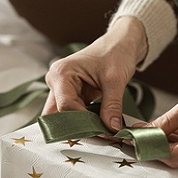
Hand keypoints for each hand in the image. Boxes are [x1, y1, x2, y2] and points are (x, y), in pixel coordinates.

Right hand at [42, 17, 147, 131]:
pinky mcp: (71, 95)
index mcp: (61, 74)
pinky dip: (85, 121)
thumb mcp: (115, 80)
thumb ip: (112, 106)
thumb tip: (111, 129)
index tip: (102, 130)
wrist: (120, 44)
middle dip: (77, 127)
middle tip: (99, 133)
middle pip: (59, 114)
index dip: (82, 122)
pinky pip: (73, 114)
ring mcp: (62, 89)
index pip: (65, 107)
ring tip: (101, 129)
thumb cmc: (115, 53)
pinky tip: (99, 124)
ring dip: (81, 125)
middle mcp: (56, 82)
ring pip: (64, 117)